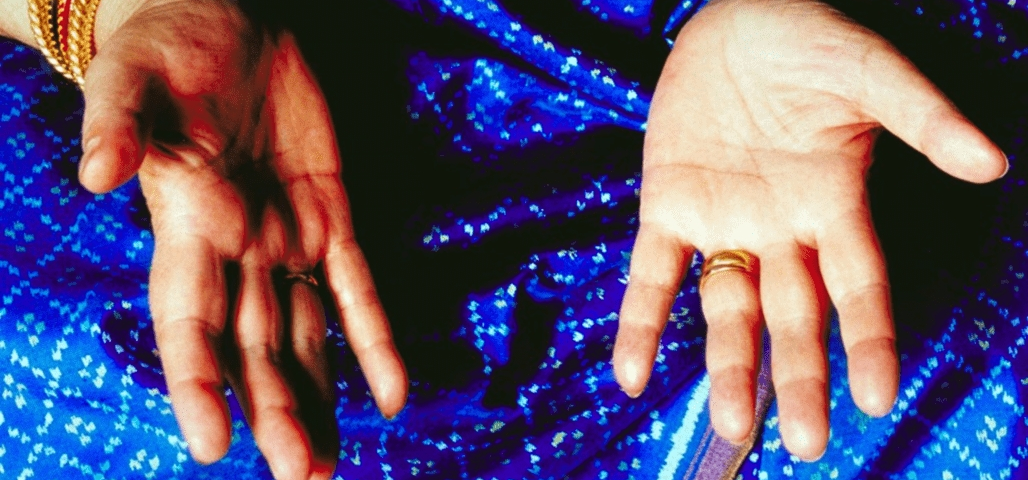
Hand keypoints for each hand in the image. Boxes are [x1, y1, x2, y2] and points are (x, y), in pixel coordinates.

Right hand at [79, 1, 407, 477]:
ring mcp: (287, 237)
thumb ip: (114, 124)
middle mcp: (236, 249)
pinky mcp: (333, 215)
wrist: (224, 20)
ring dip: (318, 398)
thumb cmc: (166, 49)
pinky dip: (376, 337)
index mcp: (186, 227)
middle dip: (275, 410)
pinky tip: (393, 394)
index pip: (188, 321)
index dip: (199, 382)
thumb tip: (95, 175)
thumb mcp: (131, 78)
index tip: (215, 442)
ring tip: (328, 463)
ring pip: (305, 334)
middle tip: (300, 474)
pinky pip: (358, 285)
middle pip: (255, 347)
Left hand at [611, 0, 1005, 459]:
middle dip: (800, 377)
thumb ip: (921, 115)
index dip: (867, 340)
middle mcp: (779, 230)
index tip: (876, 397)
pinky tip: (631, 375)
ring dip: (729, 366)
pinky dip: (641, 323)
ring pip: (727, 309)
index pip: (857, 287)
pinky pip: (651, 275)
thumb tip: (988, 161)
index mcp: (832, 203)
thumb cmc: (808, 43)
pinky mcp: (668, 207)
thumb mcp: (869, 71)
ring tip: (734, 426)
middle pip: (794, 317)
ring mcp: (722, 223)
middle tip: (807, 444)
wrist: (734, 19)